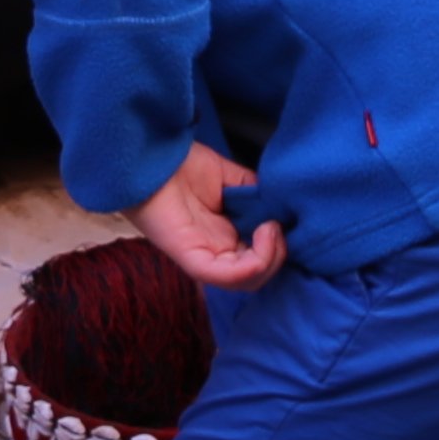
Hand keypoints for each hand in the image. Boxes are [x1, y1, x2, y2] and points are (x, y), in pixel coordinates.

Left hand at [136, 143, 285, 289]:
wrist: (153, 157)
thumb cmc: (182, 166)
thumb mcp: (231, 179)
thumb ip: (256, 195)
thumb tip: (281, 208)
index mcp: (225, 238)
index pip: (260, 260)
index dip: (279, 247)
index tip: (285, 221)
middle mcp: (216, 253)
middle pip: (257, 278)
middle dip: (278, 256)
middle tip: (278, 225)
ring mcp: (203, 258)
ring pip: (246, 282)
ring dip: (270, 258)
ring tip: (270, 227)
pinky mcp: (191, 258)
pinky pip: (224, 276)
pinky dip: (253, 262)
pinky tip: (261, 232)